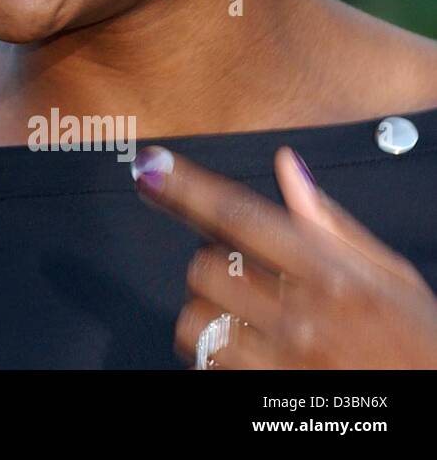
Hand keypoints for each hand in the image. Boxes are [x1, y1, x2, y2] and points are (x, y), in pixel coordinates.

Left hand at [131, 144, 436, 367]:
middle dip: (218, 268)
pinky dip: (218, 353)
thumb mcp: (391, 277)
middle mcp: (303, 315)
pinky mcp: (266, 394)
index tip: (152, 168)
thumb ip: (330, 223)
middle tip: (252, 282)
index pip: (240, 215)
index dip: (187, 187)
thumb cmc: (421, 347)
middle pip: (206, 266)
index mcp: (333, 275)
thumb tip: (288, 168)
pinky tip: (254, 353)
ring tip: (252, 321)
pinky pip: (208, 362)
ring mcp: (283, 360)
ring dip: (212, 314)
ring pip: (198, 317)